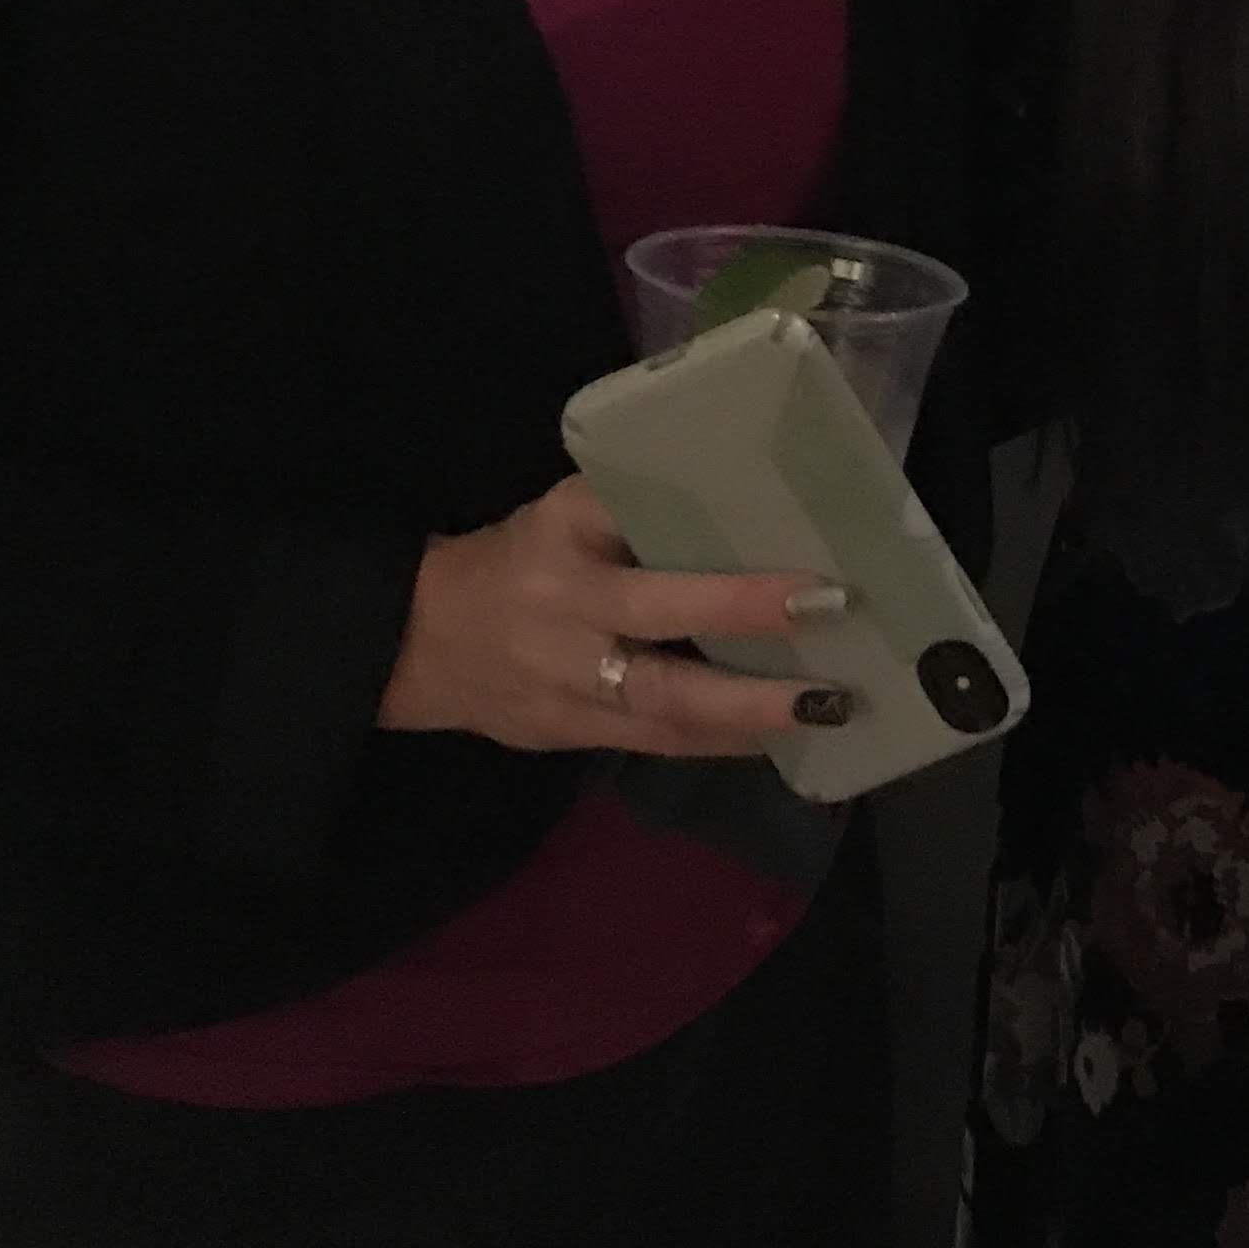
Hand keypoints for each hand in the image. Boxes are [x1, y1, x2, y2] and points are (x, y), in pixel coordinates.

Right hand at [377, 475, 847, 757]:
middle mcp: (563, 615)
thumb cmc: (520, 557)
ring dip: (747, 714)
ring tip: (826, 708)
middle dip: (746, 641)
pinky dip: (716, 742)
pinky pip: (652, 744)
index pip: (640, 537)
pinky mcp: (566, 734)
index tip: (804, 570)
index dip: (722, 569)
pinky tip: (776, 738)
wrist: (417, 640)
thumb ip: (639, 511)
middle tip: (831, 636)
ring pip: (661, 708)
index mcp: (563, 542)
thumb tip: (752, 504)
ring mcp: (562, 686)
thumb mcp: (566, 513)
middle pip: (658, 636)